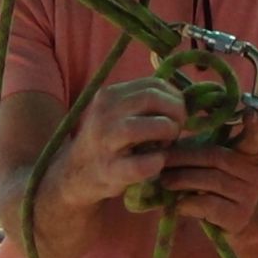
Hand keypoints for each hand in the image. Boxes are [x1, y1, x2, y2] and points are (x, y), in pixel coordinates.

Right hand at [64, 77, 186, 205]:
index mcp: (109, 95)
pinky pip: (144, 164)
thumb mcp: (118, 112)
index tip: (176, 113)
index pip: (153, 84)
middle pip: (154, 98)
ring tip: (165, 145)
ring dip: (169, 133)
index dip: (174, 97)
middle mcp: (105, 113)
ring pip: (152, 126)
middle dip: (176, 113)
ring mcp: (106, 141)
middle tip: (177, 129)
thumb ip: (143, 101)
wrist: (76, 173)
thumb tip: (181, 97)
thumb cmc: (108, 141)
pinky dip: (158, 162)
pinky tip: (156, 163)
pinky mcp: (110, 170)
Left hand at [161, 110, 257, 233]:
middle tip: (161, 160)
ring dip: (182, 179)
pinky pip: (209, 205)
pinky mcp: (238, 216)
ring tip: (164, 181)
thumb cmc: (221, 188)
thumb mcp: (219, 166)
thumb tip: (167, 142)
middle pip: (216, 158)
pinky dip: (188, 202)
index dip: (253, 125)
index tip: (250, 112)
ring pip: (211, 181)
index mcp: (249, 154)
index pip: (254, 137)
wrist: (241, 222)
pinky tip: (177, 203)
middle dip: (184, 158)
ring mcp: (249, 195)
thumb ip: (205, 151)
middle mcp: (254, 172)